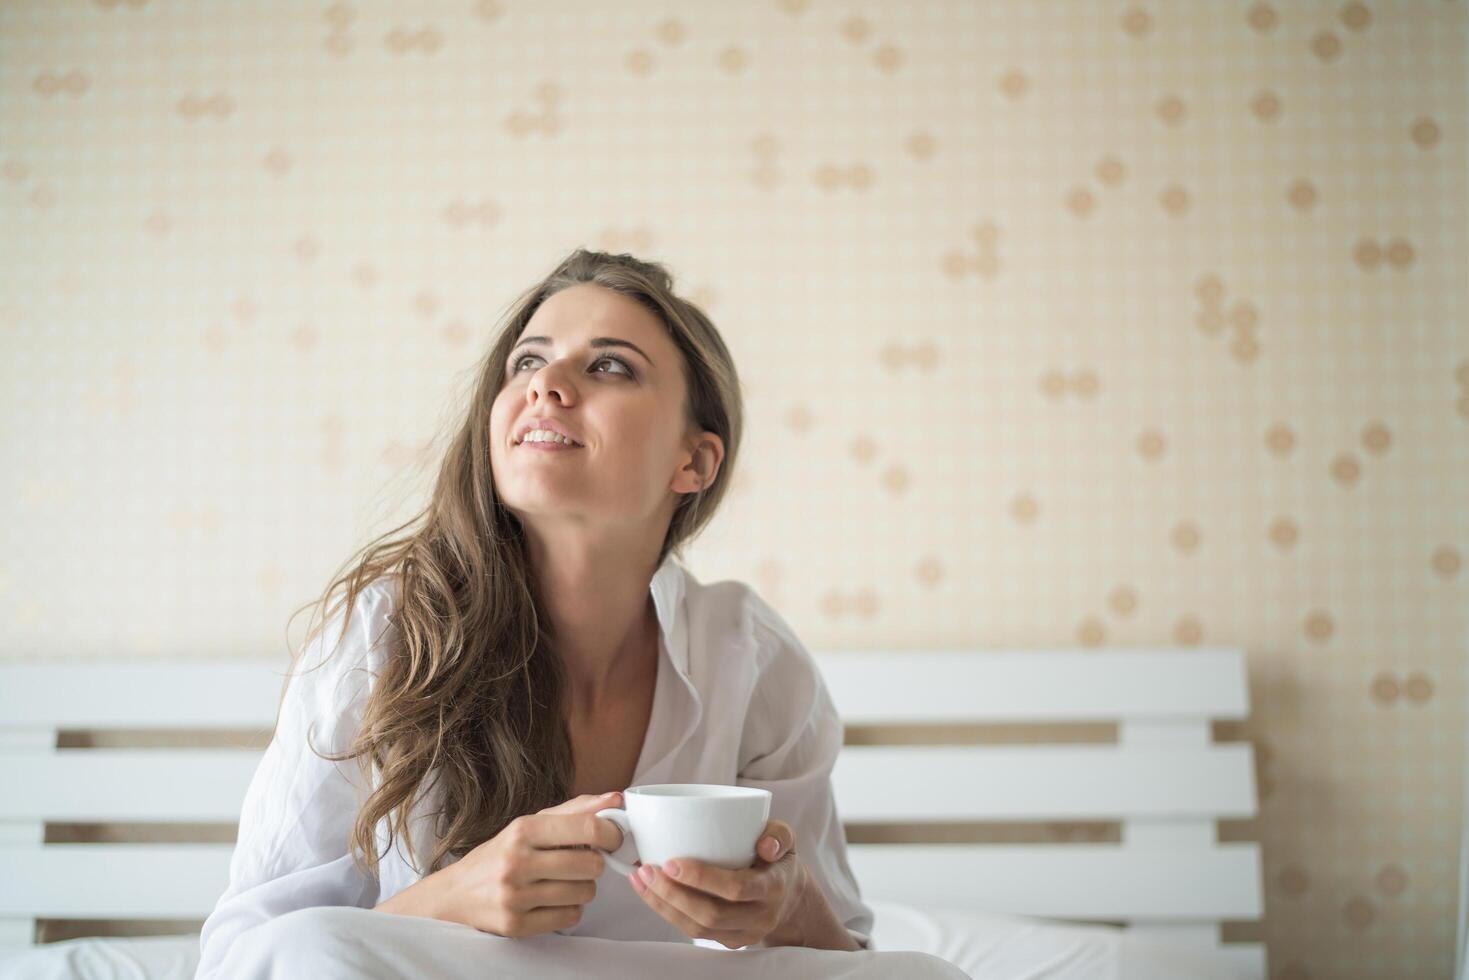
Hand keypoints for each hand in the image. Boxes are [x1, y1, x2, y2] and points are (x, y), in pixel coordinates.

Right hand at [434, 791, 625, 937]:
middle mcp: (517, 862)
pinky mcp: (517, 925)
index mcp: (523, 830)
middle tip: (582, 862)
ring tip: (563, 882)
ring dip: (582, 888)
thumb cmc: (501, 854)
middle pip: (591, 865)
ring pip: (584, 893)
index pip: (586, 828)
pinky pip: (570, 918)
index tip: (614, 838)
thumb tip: (616, 799)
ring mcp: (516, 896)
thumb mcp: (531, 824)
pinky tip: (553, 901)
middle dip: (594, 864)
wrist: (456, 894)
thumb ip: (575, 810)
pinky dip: (570, 910)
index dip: (611, 833)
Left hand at [628, 818, 805, 948]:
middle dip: (673, 894)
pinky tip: (650, 893)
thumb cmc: (779, 861)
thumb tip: (764, 845)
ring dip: (664, 905)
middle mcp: (759, 916)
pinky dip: (668, 913)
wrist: (790, 899)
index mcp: (772, 888)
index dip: (702, 878)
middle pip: (711, 914)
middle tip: (647, 869)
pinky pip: (695, 932)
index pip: (736, 889)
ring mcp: (743, 934)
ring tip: (641, 880)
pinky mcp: (728, 941)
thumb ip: (778, 835)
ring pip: (698, 929)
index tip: (672, 862)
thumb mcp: (785, 840)